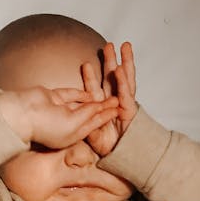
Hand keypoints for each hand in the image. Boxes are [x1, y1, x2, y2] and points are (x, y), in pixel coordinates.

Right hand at [0, 87, 118, 148]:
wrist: (25, 113)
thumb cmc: (48, 125)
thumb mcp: (74, 123)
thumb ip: (88, 113)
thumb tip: (99, 104)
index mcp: (71, 136)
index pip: (92, 126)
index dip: (106, 118)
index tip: (119, 112)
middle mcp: (66, 125)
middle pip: (89, 116)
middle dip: (103, 109)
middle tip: (118, 101)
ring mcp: (59, 111)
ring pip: (80, 105)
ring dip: (94, 100)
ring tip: (109, 94)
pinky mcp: (53, 98)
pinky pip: (70, 95)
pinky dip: (80, 93)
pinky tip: (91, 90)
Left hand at [81, 41, 137, 156]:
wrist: (124, 156)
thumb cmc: (109, 146)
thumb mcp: (91, 134)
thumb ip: (83, 125)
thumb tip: (69, 120)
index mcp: (103, 107)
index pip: (96, 88)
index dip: (91, 76)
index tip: (85, 64)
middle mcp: (115, 102)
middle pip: (112, 77)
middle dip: (111, 60)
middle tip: (109, 45)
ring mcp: (125, 103)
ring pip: (124, 79)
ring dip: (124, 62)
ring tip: (124, 47)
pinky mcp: (130, 109)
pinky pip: (126, 93)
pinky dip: (123, 81)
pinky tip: (120, 69)